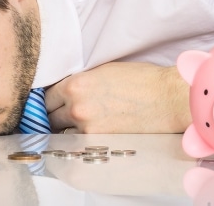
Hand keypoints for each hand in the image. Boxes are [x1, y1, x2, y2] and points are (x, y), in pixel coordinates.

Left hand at [45, 62, 190, 133]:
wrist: (167, 98)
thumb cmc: (140, 80)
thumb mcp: (103, 71)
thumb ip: (79, 82)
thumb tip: (64, 92)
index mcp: (74, 84)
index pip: (46, 97)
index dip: (50, 100)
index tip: (54, 103)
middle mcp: (75, 107)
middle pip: (50, 117)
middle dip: (55, 115)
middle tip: (64, 115)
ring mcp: (86, 127)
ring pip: (63, 132)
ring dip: (67, 130)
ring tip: (81, 125)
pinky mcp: (99, 141)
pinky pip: (79, 143)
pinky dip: (81, 140)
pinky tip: (91, 134)